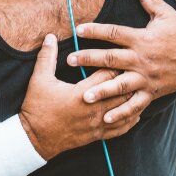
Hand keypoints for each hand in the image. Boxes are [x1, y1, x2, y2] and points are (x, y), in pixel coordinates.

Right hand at [19, 34, 141, 160]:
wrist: (35, 138)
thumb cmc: (37, 107)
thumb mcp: (39, 79)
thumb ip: (46, 56)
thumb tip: (50, 36)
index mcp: (81, 93)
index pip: (107, 75)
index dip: (114, 64)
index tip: (118, 55)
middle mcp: (93, 109)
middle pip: (121, 91)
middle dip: (128, 79)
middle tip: (135, 69)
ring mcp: (97, 124)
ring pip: (124, 110)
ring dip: (132, 98)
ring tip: (139, 88)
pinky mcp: (97, 135)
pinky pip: (121, 128)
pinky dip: (130, 119)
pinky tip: (134, 112)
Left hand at [66, 0, 175, 124]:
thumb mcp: (166, 14)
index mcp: (142, 38)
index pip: (114, 33)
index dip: (96, 30)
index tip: (78, 29)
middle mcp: (142, 59)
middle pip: (111, 59)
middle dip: (89, 59)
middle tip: (69, 60)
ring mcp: (147, 78)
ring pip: (121, 85)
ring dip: (102, 90)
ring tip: (84, 95)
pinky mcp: (152, 92)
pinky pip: (135, 105)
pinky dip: (122, 113)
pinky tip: (106, 119)